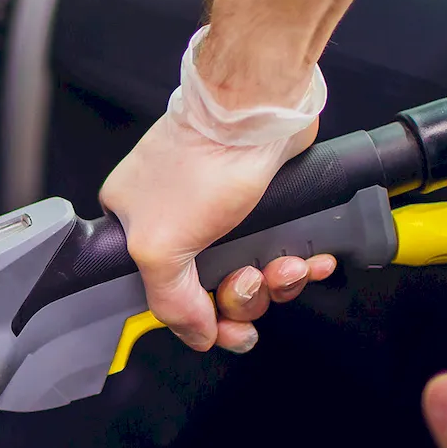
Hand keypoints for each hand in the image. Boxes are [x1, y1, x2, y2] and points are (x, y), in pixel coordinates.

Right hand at [100, 111, 328, 351]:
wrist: (258, 112)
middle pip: (213, 290)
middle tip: (254, 279)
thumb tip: (195, 335)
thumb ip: (170, 302)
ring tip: (287, 265)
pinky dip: (298, 262)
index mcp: (137, 228)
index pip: (166, 296)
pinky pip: (281, 252)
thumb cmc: (202, 161)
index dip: (201, 317)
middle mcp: (177, 221)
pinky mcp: (264, 205)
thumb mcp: (159, 247)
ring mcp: (222, 213)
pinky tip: (310, 260)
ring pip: (253, 275)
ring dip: (277, 281)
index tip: (224, 328)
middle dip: (245, 295)